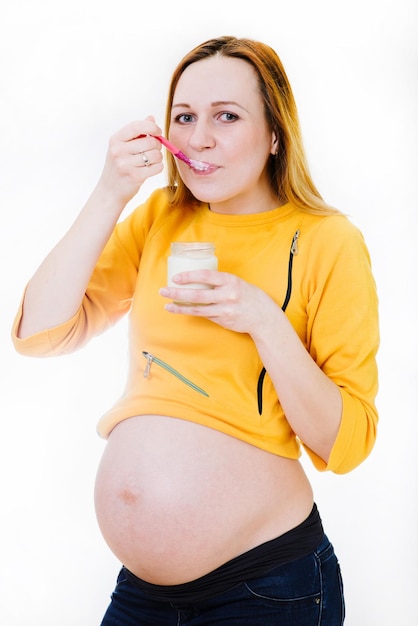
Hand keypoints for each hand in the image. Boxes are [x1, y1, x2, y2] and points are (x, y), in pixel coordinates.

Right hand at [96, 116, 163, 206]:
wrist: (109, 191)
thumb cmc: (118, 166)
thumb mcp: (122, 147)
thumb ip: (136, 132)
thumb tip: (151, 118)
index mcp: (116, 140)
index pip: (137, 126)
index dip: (152, 127)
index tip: (158, 132)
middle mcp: (119, 150)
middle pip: (151, 141)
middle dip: (157, 146)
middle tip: (153, 151)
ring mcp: (125, 164)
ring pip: (156, 155)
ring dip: (158, 158)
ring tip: (150, 161)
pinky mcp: (134, 176)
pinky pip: (157, 167)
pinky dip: (158, 167)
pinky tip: (150, 169)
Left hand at [160, 270, 276, 335]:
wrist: (264, 317)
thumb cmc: (250, 296)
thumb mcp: (238, 283)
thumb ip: (221, 282)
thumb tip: (198, 280)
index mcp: (230, 281)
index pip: (206, 276)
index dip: (189, 276)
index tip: (176, 278)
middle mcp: (227, 295)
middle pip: (197, 294)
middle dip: (177, 292)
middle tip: (163, 291)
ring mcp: (225, 310)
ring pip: (197, 309)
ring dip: (180, 308)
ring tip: (167, 306)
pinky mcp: (223, 321)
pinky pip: (206, 316)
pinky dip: (194, 312)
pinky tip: (183, 311)